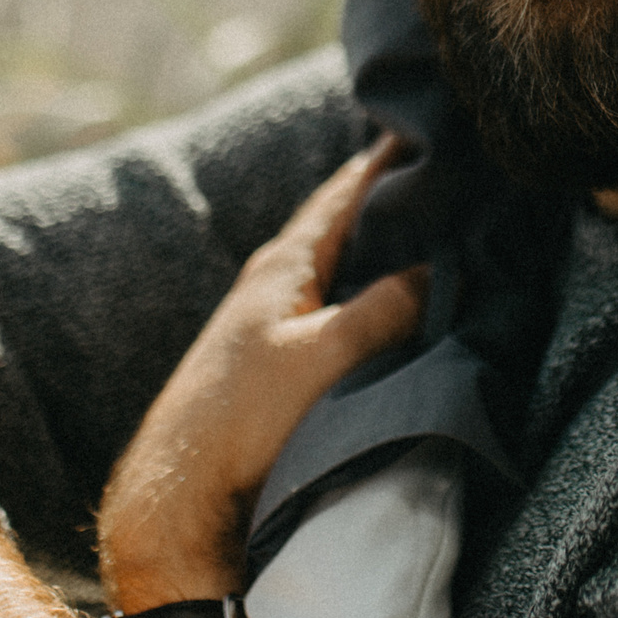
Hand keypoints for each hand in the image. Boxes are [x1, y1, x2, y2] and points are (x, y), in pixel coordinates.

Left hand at [98, 135, 427, 612]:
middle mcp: (271, 282)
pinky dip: (361, 293)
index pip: (342, 193)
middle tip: (438, 177)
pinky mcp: (267, 363)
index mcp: (283, 263)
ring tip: (426, 235)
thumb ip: (387, 307)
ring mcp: (265, 323)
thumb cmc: (246, 416)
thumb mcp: (330, 354)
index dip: (382, 160)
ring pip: (333, 268)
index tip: (420, 127)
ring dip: (374, 250)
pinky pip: (328, 307)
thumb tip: (434, 271)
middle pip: (338, 226)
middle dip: (385, 201)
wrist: (179, 491)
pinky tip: (384, 308)